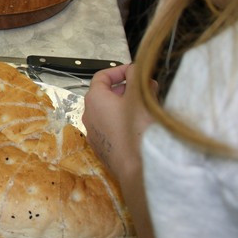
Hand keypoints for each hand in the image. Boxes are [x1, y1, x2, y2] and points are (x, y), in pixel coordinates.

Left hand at [82, 64, 152, 181]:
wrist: (138, 169)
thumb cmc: (137, 130)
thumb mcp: (139, 96)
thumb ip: (136, 76)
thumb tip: (134, 68)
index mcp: (94, 99)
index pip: (102, 76)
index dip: (120, 70)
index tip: (136, 72)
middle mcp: (89, 115)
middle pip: (106, 94)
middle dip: (128, 88)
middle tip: (147, 89)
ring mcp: (95, 134)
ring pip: (110, 112)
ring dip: (127, 105)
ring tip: (148, 106)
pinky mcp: (103, 149)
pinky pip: (112, 128)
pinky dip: (124, 122)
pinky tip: (141, 126)